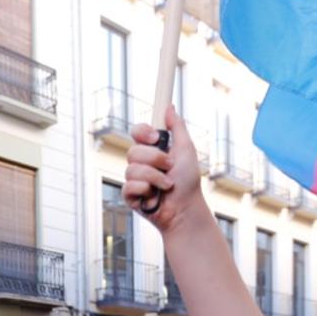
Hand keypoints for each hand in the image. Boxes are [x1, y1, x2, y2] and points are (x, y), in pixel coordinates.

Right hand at [123, 106, 203, 232]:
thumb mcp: (186, 149)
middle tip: (169, 168)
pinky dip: (145, 191)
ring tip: (166, 186)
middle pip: (133, 150)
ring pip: (132, 169)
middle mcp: (141, 162)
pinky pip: (129, 186)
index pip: (136, 132)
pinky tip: (153, 197)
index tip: (157, 138)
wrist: (185, 208)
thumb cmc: (188, 182)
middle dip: (155, 160)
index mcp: (152, 149)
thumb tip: (169, 107)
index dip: (143, 132)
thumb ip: (177, 127)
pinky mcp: (130, 195)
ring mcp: (134, 179)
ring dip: (154, 178)